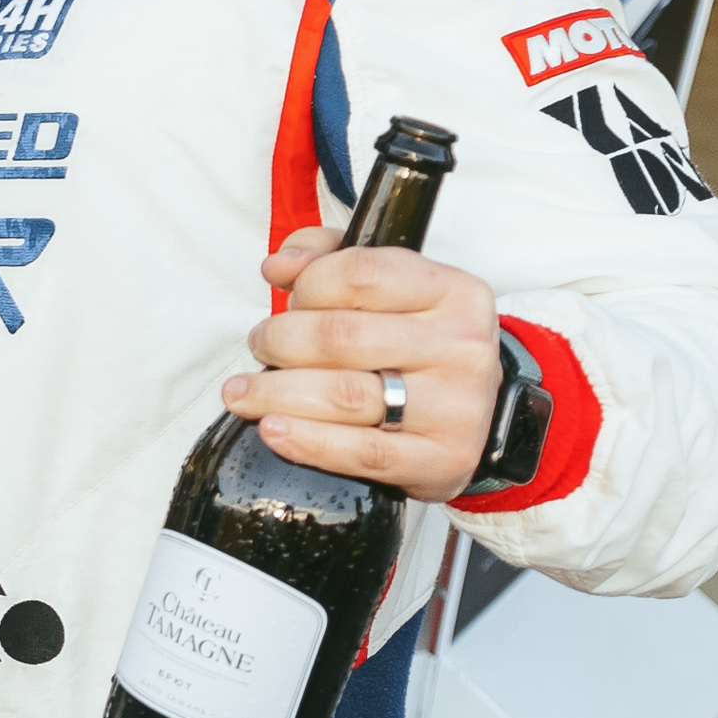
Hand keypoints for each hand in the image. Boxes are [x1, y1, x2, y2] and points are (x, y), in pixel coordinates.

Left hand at [222, 228, 502, 502]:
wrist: (473, 412)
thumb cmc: (416, 342)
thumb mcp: (389, 287)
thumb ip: (328, 259)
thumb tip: (278, 265)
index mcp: (453, 290)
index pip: (361, 274)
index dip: (308, 285)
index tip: (290, 299)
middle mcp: (462, 346)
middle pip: (342, 336)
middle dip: (280, 340)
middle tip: (260, 346)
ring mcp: (456, 406)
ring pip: (345, 395)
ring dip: (276, 393)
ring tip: (244, 392)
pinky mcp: (443, 459)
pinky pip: (364, 452)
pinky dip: (309, 442)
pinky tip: (274, 429)